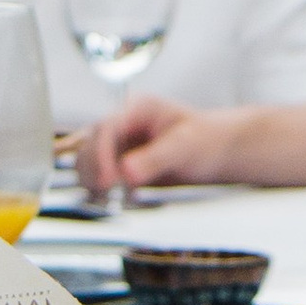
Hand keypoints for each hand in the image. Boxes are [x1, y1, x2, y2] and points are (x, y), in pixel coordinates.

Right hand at [75, 93, 240, 193]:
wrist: (218, 151)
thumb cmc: (206, 140)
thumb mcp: (185, 147)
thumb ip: (156, 158)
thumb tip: (126, 172)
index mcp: (138, 108)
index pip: (106, 128)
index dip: (101, 155)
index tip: (106, 180)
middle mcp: (123, 123)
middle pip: (89, 144)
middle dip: (94, 168)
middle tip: (106, 192)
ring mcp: (119, 143)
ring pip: (87, 159)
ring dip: (92, 178)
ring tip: (109, 196)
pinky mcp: (119, 162)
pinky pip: (97, 172)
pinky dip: (98, 185)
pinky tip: (108, 195)